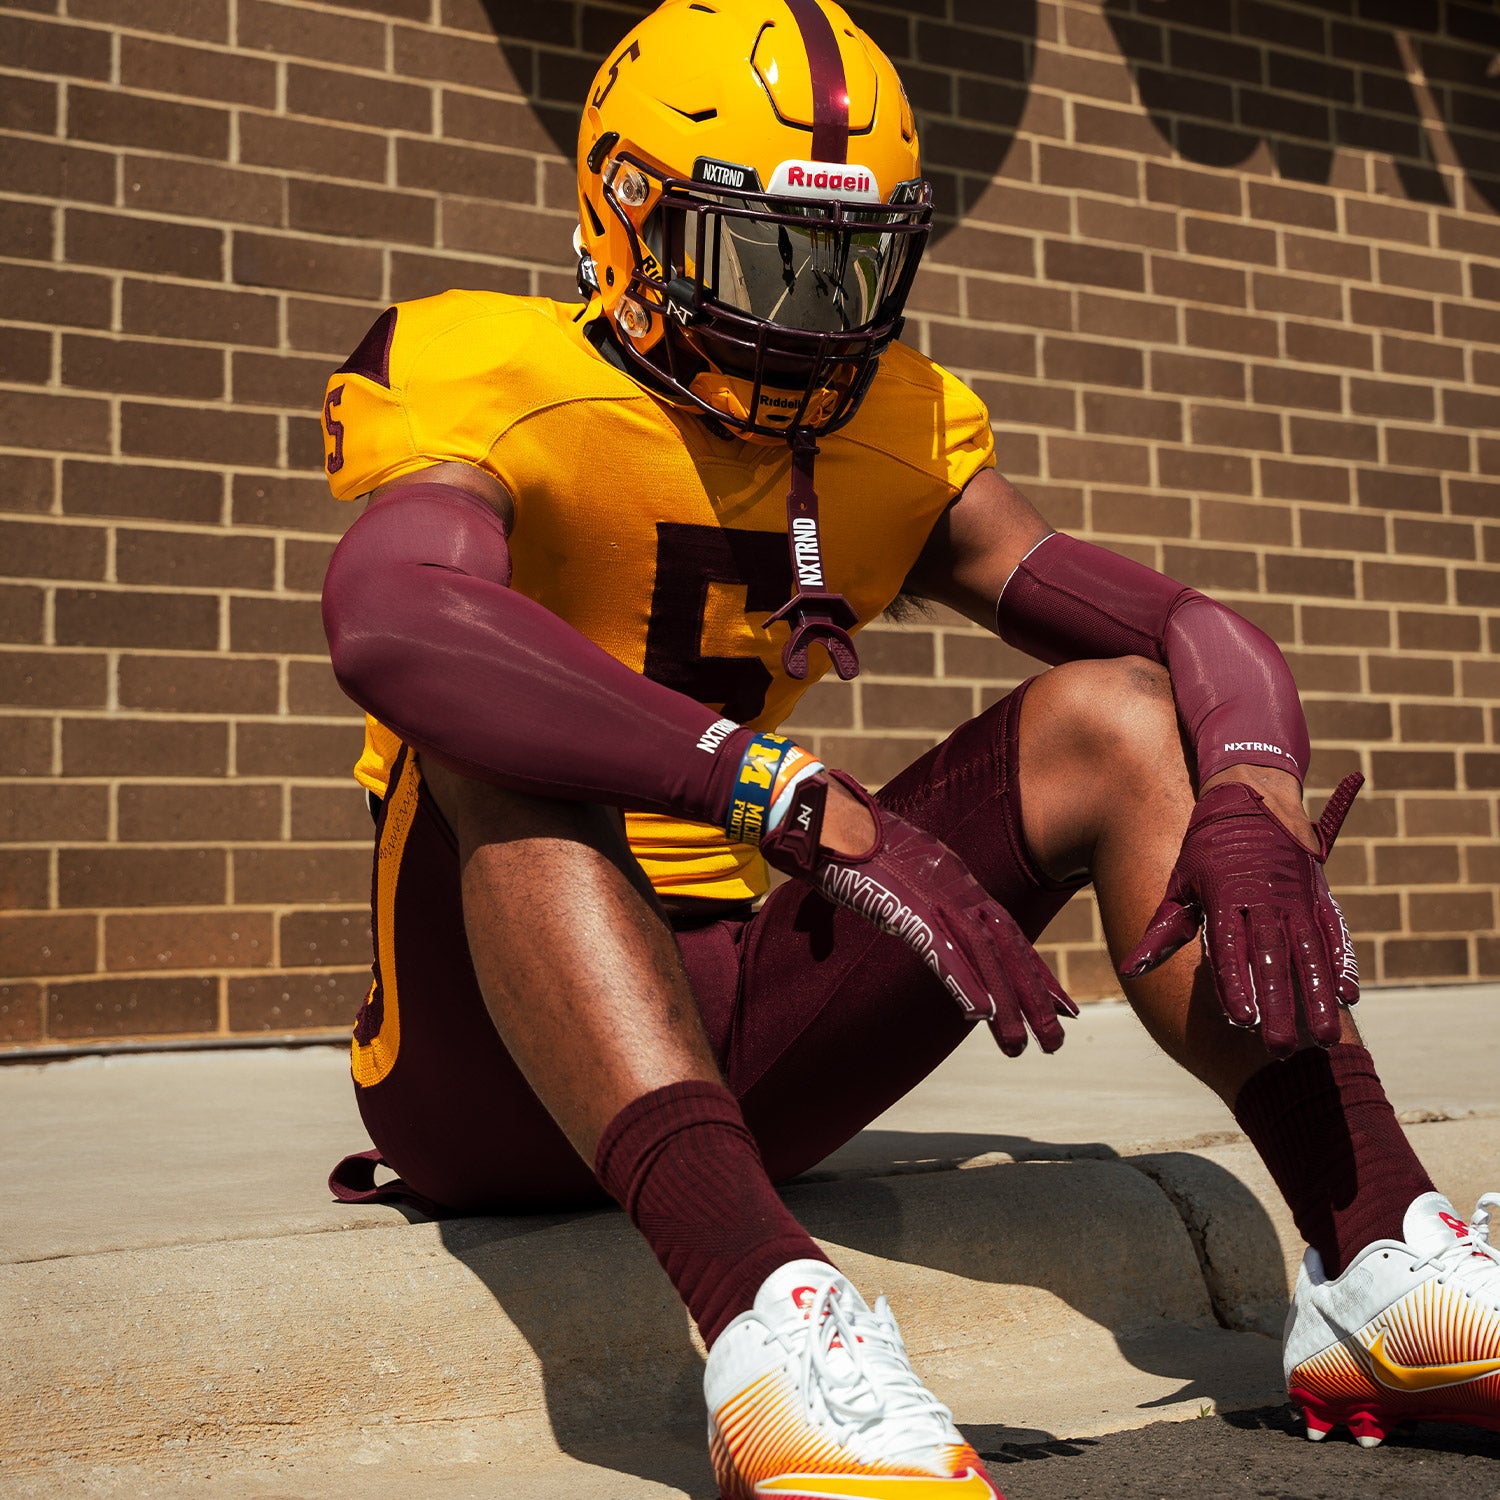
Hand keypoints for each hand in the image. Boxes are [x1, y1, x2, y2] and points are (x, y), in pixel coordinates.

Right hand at [760, 769, 1076, 1055]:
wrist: (820, 815)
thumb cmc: (837, 844)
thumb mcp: (864, 882)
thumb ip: (858, 908)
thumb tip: (820, 937)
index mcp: (954, 882)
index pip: (1006, 932)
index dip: (1033, 971)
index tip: (1060, 1005)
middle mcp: (955, 890)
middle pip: (1006, 949)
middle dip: (1034, 997)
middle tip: (1057, 1040)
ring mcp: (934, 898)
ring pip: (982, 957)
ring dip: (1007, 1004)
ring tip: (1026, 1046)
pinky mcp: (905, 907)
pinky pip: (940, 951)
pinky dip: (962, 981)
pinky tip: (980, 1014)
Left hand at [1120, 773, 1363, 1056]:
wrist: (1251, 798)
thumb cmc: (1205, 850)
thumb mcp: (1179, 884)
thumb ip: (1162, 932)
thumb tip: (1132, 970)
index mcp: (1225, 895)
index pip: (1229, 949)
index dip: (1235, 986)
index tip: (1242, 1022)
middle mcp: (1265, 898)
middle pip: (1273, 959)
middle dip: (1279, 1006)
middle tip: (1281, 1050)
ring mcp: (1296, 898)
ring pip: (1310, 953)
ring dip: (1317, 996)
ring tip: (1324, 1039)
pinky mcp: (1319, 897)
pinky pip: (1334, 934)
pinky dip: (1342, 964)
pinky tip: (1348, 997)